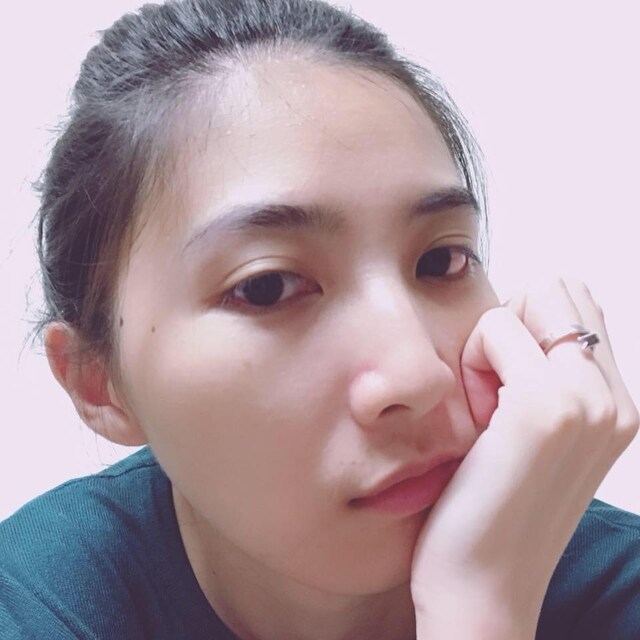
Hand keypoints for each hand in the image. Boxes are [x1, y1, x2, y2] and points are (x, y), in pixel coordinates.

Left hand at [410, 276, 638, 637]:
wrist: (483, 588)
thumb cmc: (492, 509)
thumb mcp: (533, 437)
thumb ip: (546, 377)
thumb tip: (523, 314)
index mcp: (616, 404)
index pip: (577, 304)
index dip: (525, 326)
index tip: (503, 382)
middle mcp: (614, 399)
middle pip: (558, 288)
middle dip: (514, 324)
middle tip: (493, 389)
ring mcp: (587, 402)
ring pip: (529, 300)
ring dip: (492, 344)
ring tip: (486, 408)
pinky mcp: (544, 409)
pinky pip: (496, 328)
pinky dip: (472, 363)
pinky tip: (476, 420)